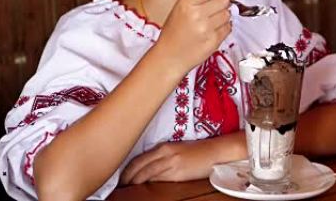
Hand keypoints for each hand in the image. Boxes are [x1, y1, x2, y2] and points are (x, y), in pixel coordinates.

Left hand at [119, 132, 246, 183]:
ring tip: (127, 189)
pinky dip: (148, 184)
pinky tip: (143, 188)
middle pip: (139, 167)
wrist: (216, 152)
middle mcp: (165, 153)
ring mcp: (171, 163)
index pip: (139, 159)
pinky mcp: (178, 173)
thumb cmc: (198, 152)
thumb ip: (162, 157)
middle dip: (127, 177)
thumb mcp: (177, 150)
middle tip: (120, 186)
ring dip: (134, 182)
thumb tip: (148, 169)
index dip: (127, 169)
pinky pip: (158, 180)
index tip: (120, 177)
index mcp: (164, 146)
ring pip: (146, 174)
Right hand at [153, 0, 231, 74]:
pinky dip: (224, 28)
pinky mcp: (214, 41)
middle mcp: (197, 14)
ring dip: (223, 16)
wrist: (170, 56)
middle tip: (216, 7)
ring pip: (227, 14)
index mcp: (186, 3)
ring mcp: (206, 29)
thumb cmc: (174, 32)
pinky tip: (213, 30)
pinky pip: (228, 28)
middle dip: (222, 2)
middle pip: (224, 0)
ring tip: (212, 21)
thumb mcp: (179, 8)